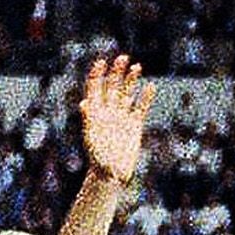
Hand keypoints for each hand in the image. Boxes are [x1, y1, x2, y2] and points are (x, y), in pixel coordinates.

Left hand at [78, 54, 152, 185]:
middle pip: (111, 88)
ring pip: (126, 94)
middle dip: (116, 73)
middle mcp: (107, 114)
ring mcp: (120, 118)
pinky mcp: (134, 126)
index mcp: (94, 116)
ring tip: (137, 66)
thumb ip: (89, 121)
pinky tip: (151, 86)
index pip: (94, 90)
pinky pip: (140, 108)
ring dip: (130, 80)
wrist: (111, 176)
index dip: (97, 76)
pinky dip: (145, 97)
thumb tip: (83, 104)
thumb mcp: (91, 139)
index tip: (102, 62)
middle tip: (122, 57)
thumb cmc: (99, 162)